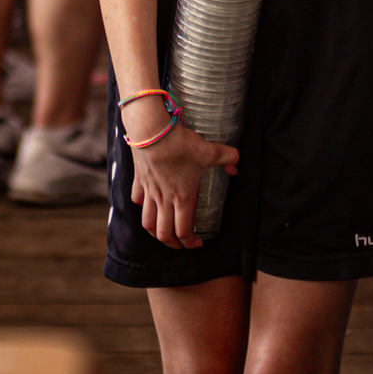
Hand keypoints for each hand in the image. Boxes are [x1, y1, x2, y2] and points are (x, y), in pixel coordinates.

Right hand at [129, 120, 238, 248]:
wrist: (151, 129)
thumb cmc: (180, 144)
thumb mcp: (210, 151)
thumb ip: (228, 159)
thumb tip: (235, 167)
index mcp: (182, 198)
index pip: (184, 231)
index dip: (190, 243)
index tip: (198, 244)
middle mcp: (164, 199)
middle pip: (163, 233)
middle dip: (173, 244)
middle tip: (181, 243)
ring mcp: (149, 191)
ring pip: (147, 222)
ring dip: (155, 232)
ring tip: (163, 232)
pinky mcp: (139, 179)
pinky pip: (137, 199)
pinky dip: (142, 206)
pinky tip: (147, 204)